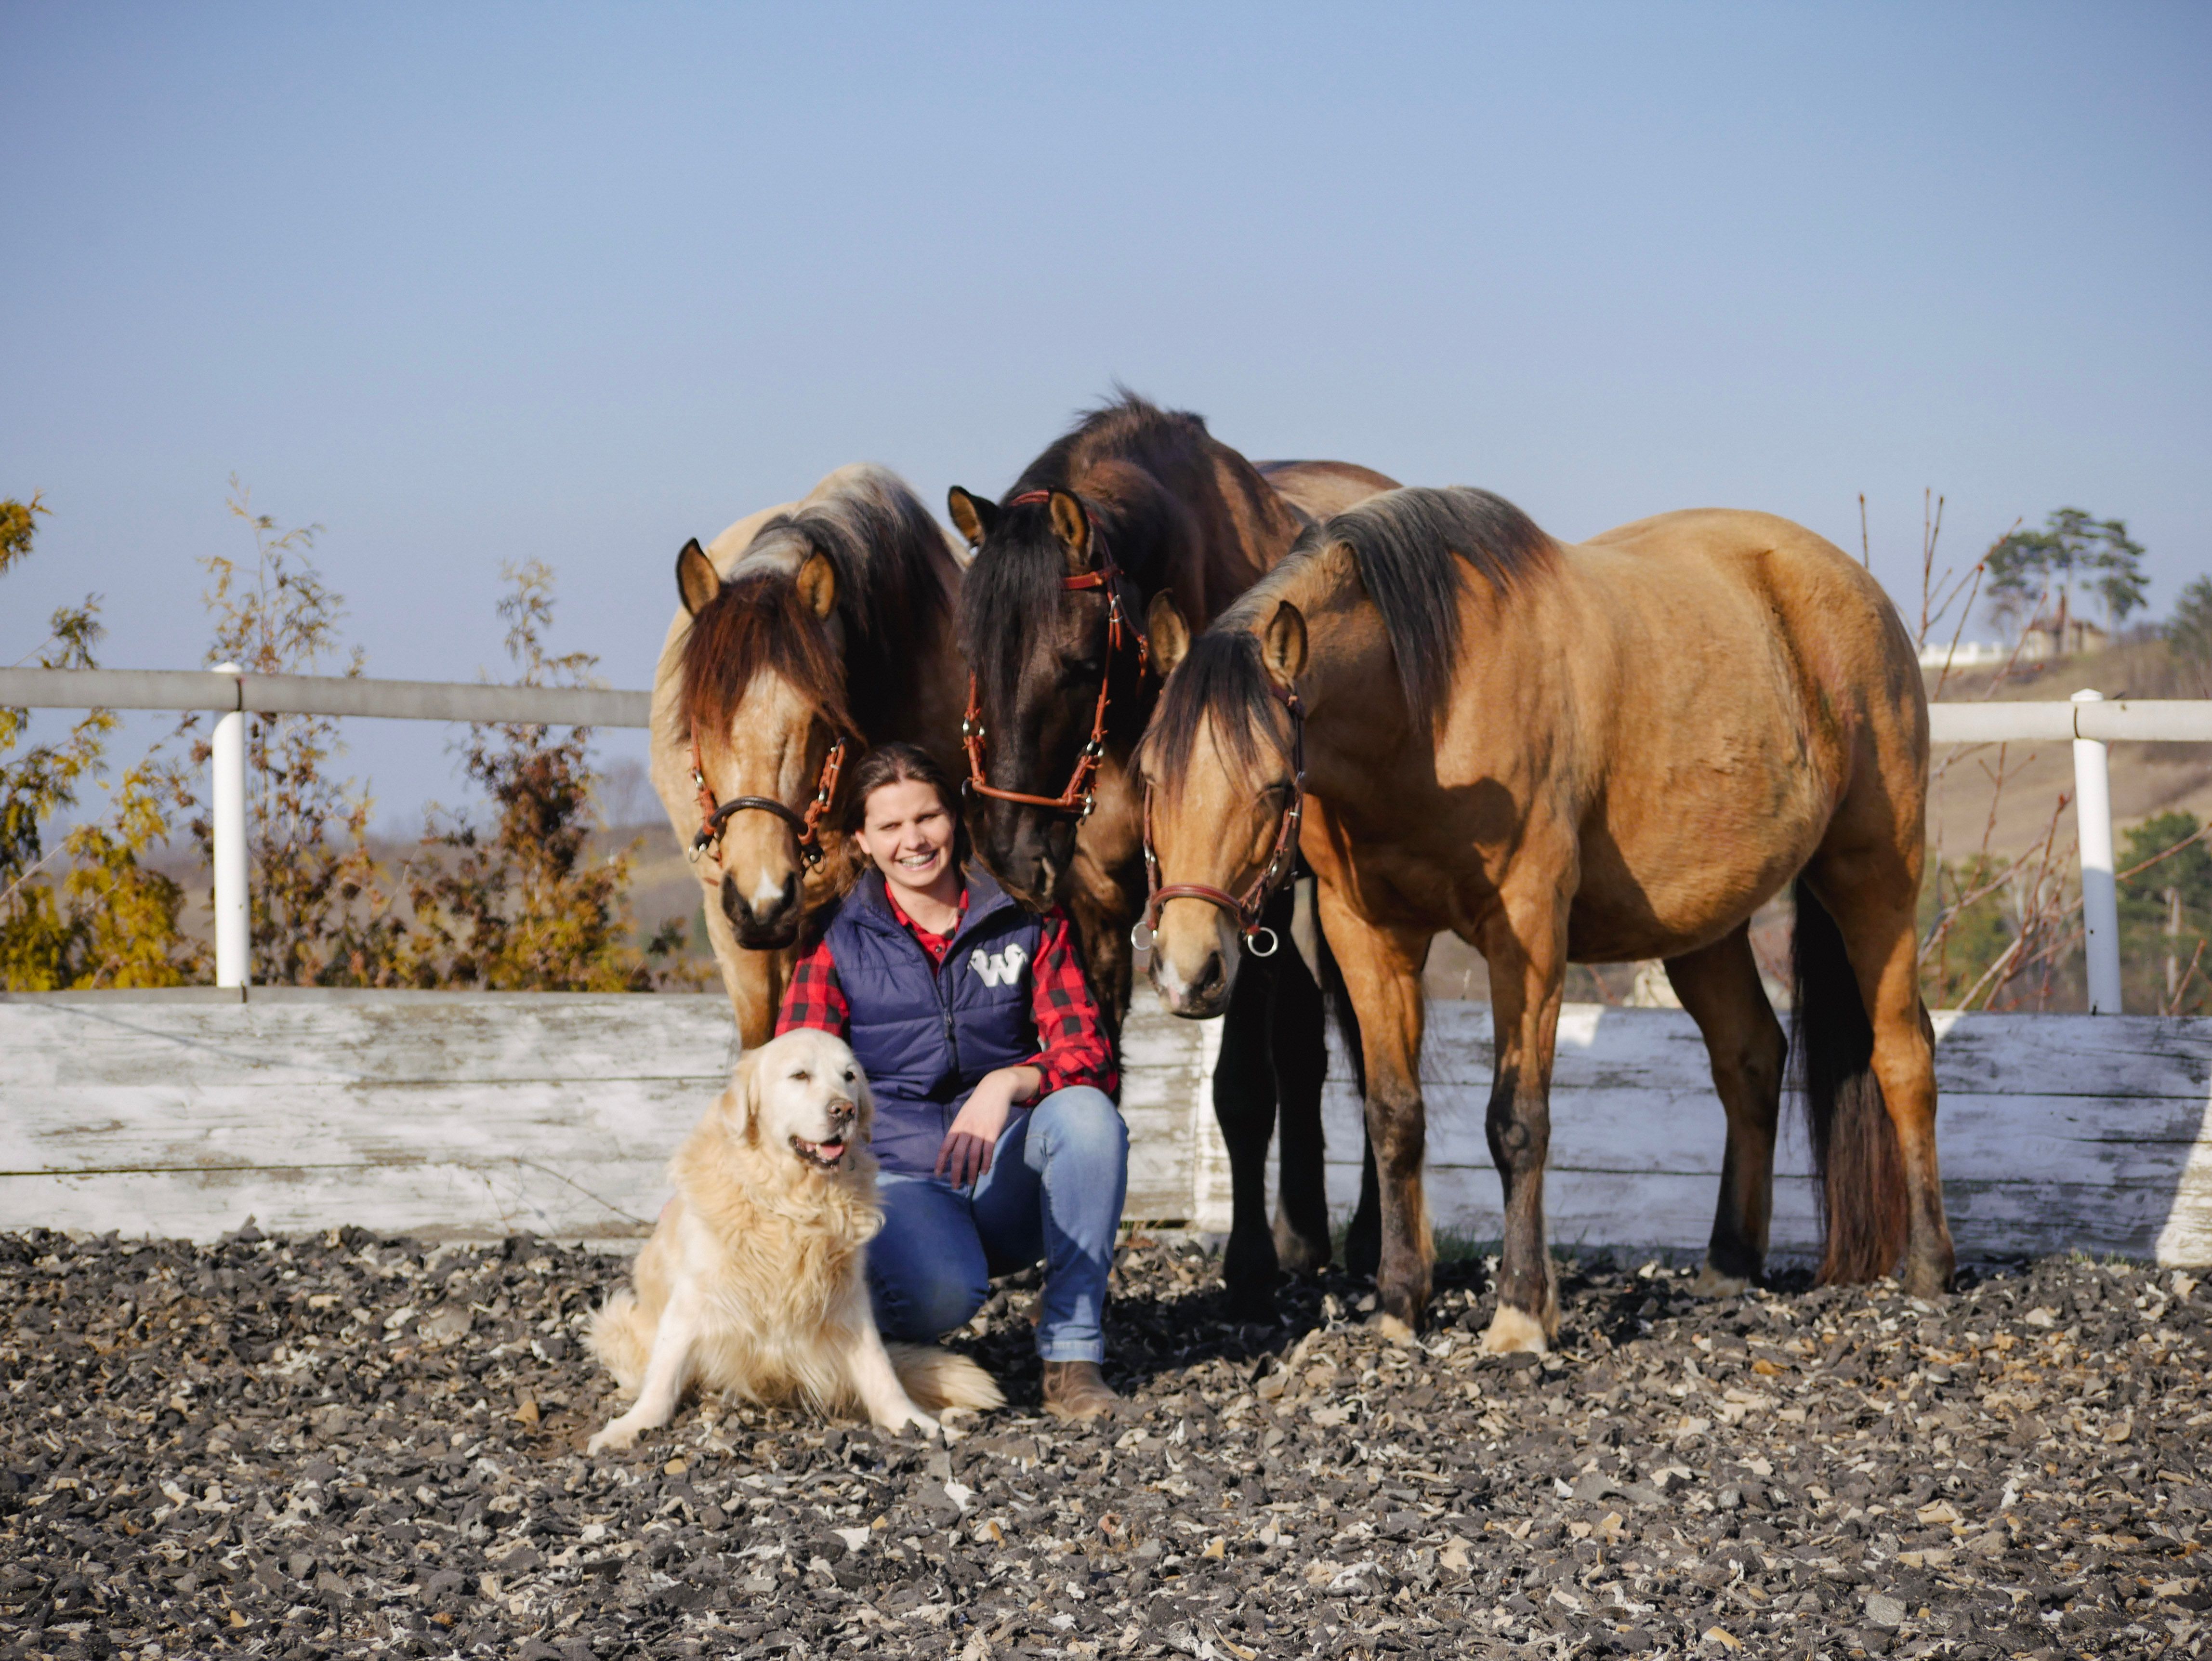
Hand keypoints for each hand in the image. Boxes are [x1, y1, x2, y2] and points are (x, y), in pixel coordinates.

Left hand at [935, 1066, 1039, 1186]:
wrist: (995, 1089)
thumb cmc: (978, 1103)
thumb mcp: (964, 1114)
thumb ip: (959, 1129)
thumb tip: (953, 1145)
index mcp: (957, 1125)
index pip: (946, 1147)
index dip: (941, 1162)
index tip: (938, 1174)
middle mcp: (967, 1129)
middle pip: (958, 1155)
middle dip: (955, 1172)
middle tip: (955, 1186)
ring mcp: (980, 1131)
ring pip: (973, 1156)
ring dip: (971, 1172)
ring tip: (971, 1183)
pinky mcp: (993, 1131)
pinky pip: (988, 1151)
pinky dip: (986, 1163)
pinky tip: (984, 1172)